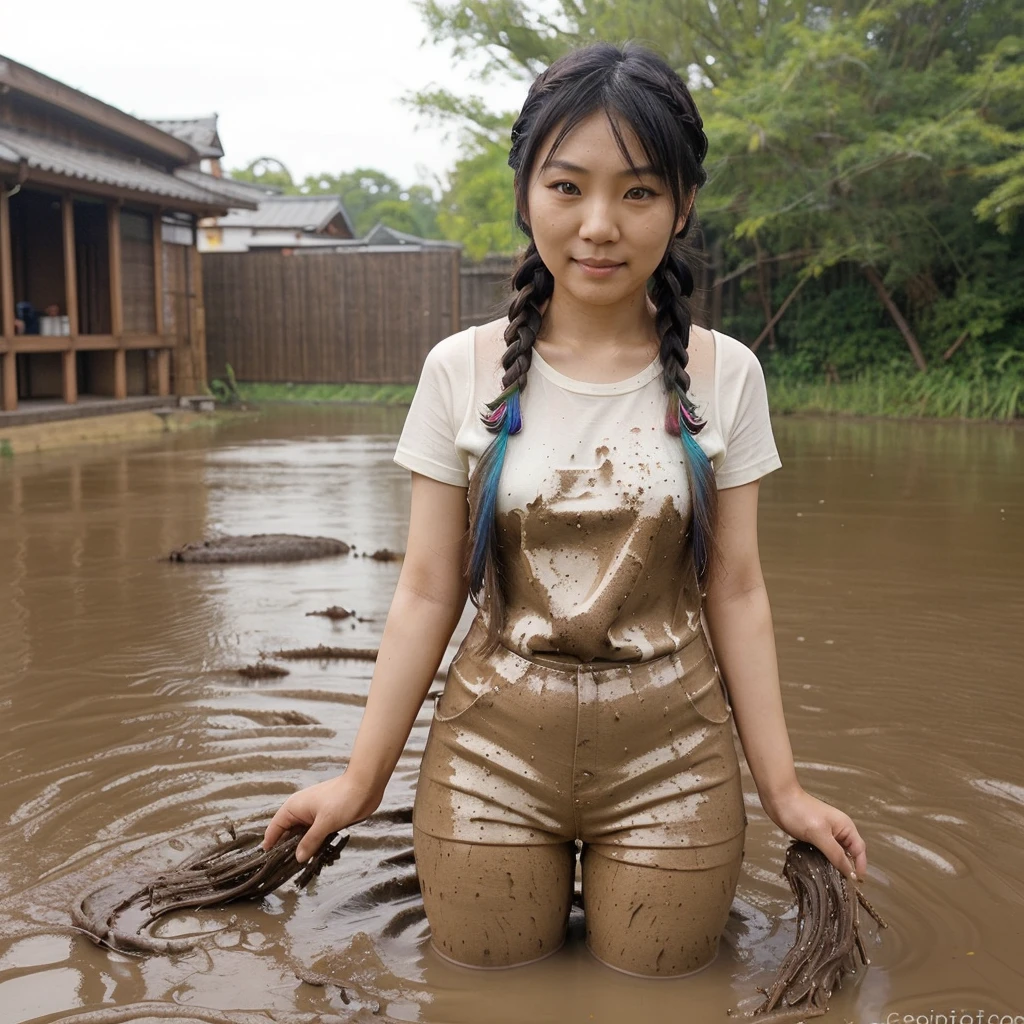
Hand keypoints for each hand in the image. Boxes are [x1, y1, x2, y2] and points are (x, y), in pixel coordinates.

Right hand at [262, 772, 381, 863]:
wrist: (366, 785)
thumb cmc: (344, 798)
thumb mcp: (325, 822)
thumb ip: (310, 841)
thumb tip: (298, 858)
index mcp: (294, 807)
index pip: (274, 829)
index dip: (270, 845)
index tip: (268, 864)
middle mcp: (301, 812)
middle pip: (288, 835)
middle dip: (289, 851)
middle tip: (289, 872)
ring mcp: (314, 816)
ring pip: (303, 837)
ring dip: (305, 849)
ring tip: (304, 868)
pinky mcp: (326, 820)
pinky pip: (316, 836)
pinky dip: (316, 845)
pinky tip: (319, 857)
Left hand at [765, 786, 867, 882]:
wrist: (778, 798)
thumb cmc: (800, 813)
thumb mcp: (820, 834)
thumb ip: (836, 854)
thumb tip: (850, 873)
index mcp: (845, 827)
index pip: (859, 850)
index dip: (860, 866)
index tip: (856, 884)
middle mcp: (838, 831)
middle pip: (848, 853)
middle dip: (846, 868)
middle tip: (841, 886)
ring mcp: (825, 834)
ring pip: (835, 854)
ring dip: (833, 866)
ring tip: (830, 882)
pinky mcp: (813, 837)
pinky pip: (823, 852)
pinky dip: (822, 861)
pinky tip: (818, 871)